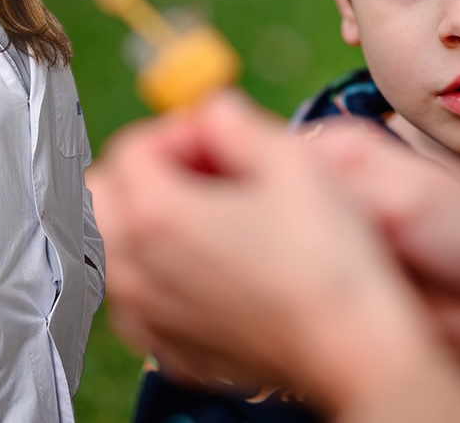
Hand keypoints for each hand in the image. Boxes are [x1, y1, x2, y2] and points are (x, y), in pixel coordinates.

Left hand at [89, 92, 459, 410]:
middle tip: (207, 168)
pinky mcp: (168, 350)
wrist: (353, 347)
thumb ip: (237, 122)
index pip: (133, 146)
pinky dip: (161, 273)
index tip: (220, 136)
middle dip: (149, 170)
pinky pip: (139, 297)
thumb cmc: (328, 261)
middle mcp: (135, 270)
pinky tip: (214, 266)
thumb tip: (215, 110)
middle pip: (106, 195)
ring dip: (151, 220)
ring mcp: (147, 316)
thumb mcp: (291, 162)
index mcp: (156, 216)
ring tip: (215, 216)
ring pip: (116, 247)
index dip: (180, 129)